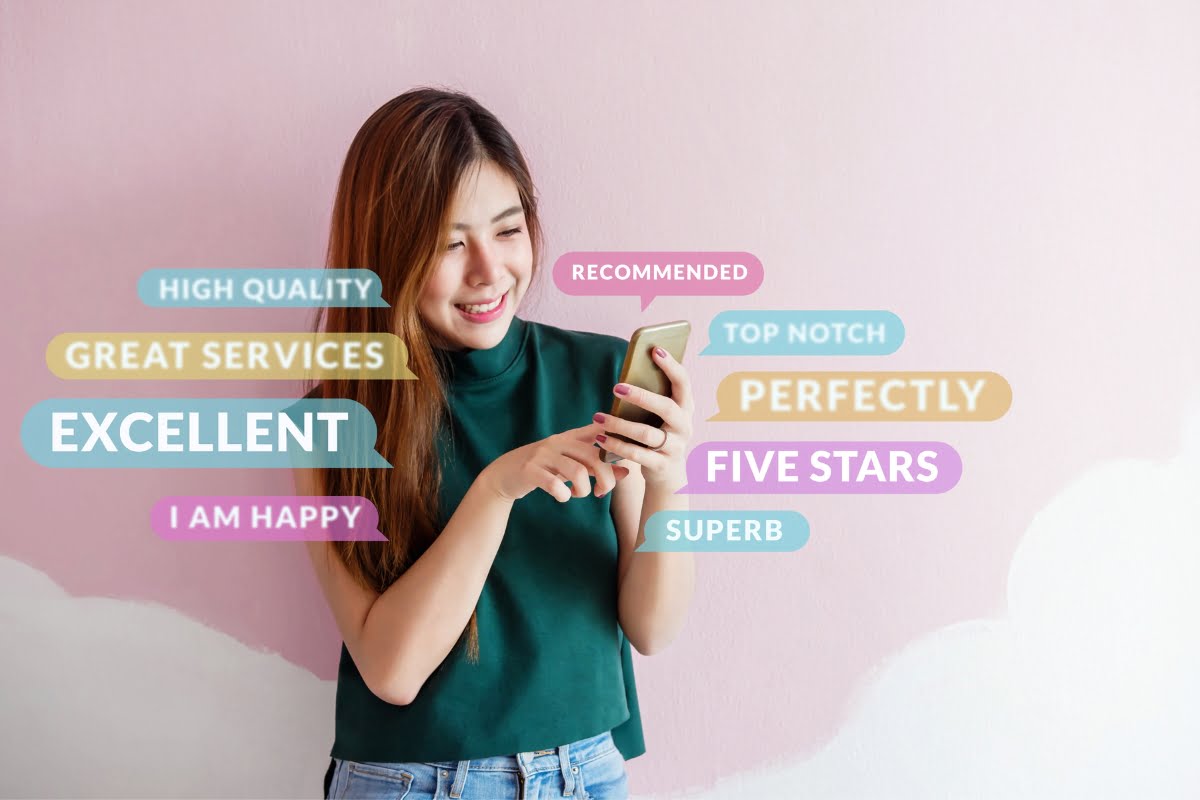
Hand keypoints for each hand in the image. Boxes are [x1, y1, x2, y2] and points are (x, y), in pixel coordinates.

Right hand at [480, 421, 627, 503]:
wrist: (504, 475)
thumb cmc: (545, 469)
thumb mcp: (571, 465)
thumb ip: (597, 467)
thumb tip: (627, 471)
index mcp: (570, 438)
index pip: (598, 431)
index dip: (616, 438)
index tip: (628, 453)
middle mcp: (557, 442)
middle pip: (593, 456)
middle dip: (605, 478)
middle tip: (602, 492)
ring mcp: (542, 455)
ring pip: (576, 471)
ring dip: (583, 489)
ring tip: (579, 493)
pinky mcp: (530, 471)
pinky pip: (554, 484)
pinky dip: (564, 495)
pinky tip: (563, 496)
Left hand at [594, 346, 693, 487]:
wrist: (667, 472)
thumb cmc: (658, 432)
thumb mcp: (660, 415)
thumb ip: (651, 396)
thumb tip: (630, 372)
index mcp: (685, 407)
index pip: (683, 382)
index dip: (672, 366)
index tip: (655, 349)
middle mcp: (684, 426)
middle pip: (666, 408)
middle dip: (641, 396)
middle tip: (616, 387)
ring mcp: (675, 447)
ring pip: (647, 434)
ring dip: (620, 424)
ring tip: (598, 417)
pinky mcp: (661, 465)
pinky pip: (637, 455)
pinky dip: (616, 445)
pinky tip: (600, 438)